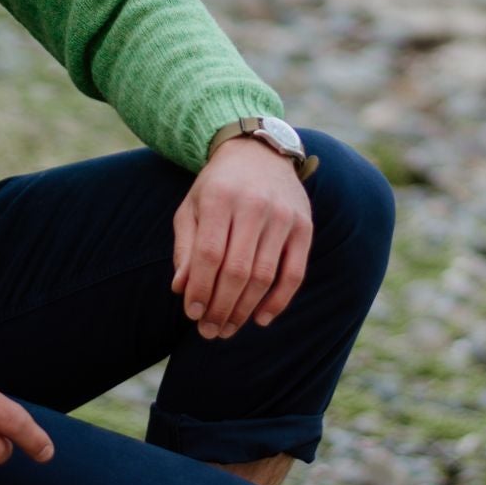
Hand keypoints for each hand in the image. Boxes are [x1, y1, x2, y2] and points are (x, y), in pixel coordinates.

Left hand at [171, 138, 312, 339]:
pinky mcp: (304, 227)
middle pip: (237, 270)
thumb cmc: (217, 186)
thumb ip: (185, 247)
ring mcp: (283, 216)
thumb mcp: (192, 207)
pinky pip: (294, 273)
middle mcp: (253, 206)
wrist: (259, 153)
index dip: (200, 288)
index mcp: (219, 198)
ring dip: (245, 310)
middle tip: (209, 331)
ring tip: (228, 328)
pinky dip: (279, 301)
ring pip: (264, 276)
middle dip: (221, 307)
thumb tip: (181, 288)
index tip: (191, 313)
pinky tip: (260, 318)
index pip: (209, 254)